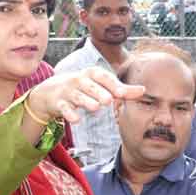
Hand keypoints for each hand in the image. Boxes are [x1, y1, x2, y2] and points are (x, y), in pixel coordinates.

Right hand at [27, 67, 144, 124]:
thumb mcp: (102, 86)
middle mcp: (79, 80)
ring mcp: (68, 91)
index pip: (103, 77)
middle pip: (90, 85)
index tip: (123, 93)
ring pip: (77, 96)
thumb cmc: (84, 88)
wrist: (52, 91)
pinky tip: (76, 120)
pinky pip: (64, 108)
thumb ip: (122, 90)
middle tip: (108, 100)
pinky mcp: (59, 103)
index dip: (113, 84)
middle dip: (99, 92)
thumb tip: (143, 90)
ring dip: (86, 101)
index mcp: (92, 74)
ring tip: (96, 107)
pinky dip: (69, 114)